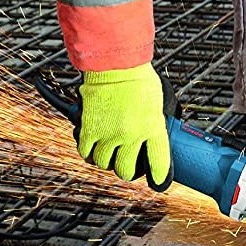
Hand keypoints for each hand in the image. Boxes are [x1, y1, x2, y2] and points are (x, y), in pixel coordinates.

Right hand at [76, 64, 172, 189]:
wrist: (115, 63)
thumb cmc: (138, 77)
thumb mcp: (157, 101)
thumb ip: (155, 121)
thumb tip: (154, 133)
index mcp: (153, 128)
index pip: (158, 163)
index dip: (159, 177)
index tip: (158, 182)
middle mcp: (132, 135)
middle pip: (126, 170)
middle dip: (127, 170)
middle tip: (126, 164)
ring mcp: (110, 134)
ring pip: (105, 163)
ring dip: (107, 160)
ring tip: (109, 152)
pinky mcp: (90, 129)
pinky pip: (86, 152)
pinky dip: (89, 153)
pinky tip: (93, 148)